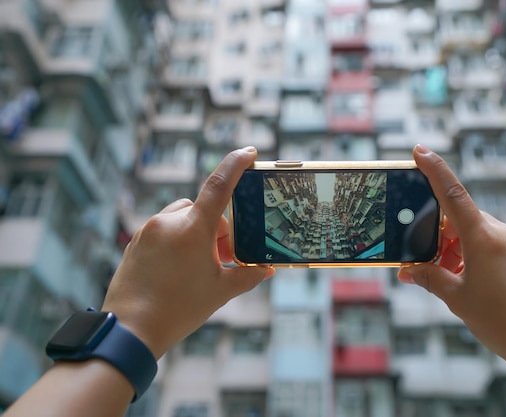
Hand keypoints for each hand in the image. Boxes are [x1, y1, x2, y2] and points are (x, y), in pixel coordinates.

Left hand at [102, 147, 272, 357]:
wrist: (130, 331)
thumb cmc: (178, 310)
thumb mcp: (220, 292)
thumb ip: (247, 276)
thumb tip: (266, 270)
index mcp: (193, 229)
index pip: (219, 185)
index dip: (236, 164)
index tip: (249, 152)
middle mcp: (168, 221)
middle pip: (203, 209)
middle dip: (217, 229)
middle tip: (223, 258)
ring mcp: (148, 230)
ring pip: (182, 218)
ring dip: (197, 234)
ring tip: (200, 267)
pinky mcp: (136, 242)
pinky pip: (164, 230)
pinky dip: (178, 241)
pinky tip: (179, 270)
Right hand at [398, 144, 505, 368]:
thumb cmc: (504, 322)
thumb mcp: (458, 299)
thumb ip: (430, 278)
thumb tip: (408, 272)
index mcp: (484, 237)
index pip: (452, 194)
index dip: (434, 169)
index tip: (420, 150)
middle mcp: (502, 232)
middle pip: (459, 218)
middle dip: (436, 234)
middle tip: (420, 258)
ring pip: (474, 232)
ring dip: (454, 248)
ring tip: (444, 277)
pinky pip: (489, 244)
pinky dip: (470, 254)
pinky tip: (463, 279)